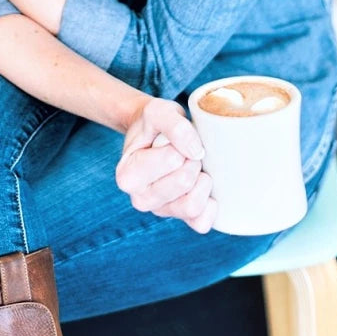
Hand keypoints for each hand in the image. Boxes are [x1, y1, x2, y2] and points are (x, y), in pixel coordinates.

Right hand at [115, 96, 216, 233]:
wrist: (155, 133)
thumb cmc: (154, 124)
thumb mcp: (158, 111)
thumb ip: (174, 126)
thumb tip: (196, 153)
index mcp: (127, 176)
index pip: (171, 161)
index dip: (179, 144)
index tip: (170, 140)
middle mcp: (139, 199)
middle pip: (184, 182)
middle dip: (192, 160)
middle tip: (185, 151)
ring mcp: (161, 211)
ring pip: (192, 206)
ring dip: (202, 180)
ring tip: (193, 167)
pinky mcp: (180, 219)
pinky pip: (201, 223)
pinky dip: (209, 204)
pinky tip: (202, 184)